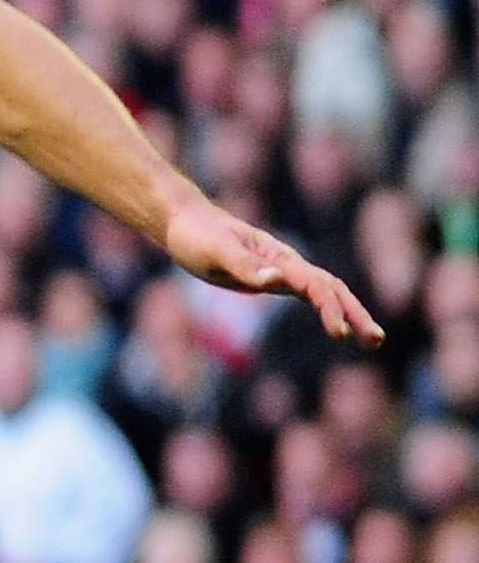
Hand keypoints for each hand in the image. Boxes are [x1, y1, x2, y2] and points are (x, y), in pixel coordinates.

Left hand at [163, 197, 382, 343]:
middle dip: (356, 314)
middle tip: (377, 341)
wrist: (184, 222)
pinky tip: (338, 325)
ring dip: (349, 313)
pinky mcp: (270, 278)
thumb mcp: (216, 251)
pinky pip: (308, 294)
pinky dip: (327, 309)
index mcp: (280, 258)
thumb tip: (275, 280)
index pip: (316, 286)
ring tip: (371, 340)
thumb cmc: (197, 236)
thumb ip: (244, 265)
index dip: (330, 309)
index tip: (340, 334)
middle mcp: (287, 264)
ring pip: (325, 292)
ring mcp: (281, 271)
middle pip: (332, 289)